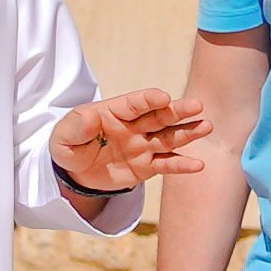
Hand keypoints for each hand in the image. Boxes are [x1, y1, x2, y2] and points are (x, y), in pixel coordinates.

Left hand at [52, 89, 201, 199]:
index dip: (149, 100)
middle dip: (178, 111)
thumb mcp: (63, 137)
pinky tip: (198, 165)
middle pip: (160, 116)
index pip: (135, 103)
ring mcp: (143, 145)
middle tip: (197, 105)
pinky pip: (166, 164)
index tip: (163, 97)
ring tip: (207, 127)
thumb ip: (75, 127)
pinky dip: (182, 165)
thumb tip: (90, 117)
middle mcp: (134, 126)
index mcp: (115, 112)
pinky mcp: (147, 166)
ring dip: (188, 133)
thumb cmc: (70, 147)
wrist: (76, 173)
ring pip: (169, 137)